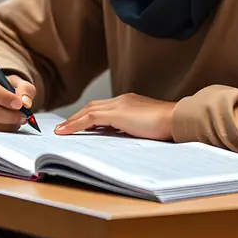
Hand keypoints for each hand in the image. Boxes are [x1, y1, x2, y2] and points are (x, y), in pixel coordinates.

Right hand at [0, 69, 34, 131]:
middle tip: (23, 116)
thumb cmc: (3, 86)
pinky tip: (9, 125)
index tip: (20, 105)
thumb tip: (25, 103)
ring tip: (18, 121)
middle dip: (8, 115)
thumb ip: (25, 89)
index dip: (4, 98)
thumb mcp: (16, 82)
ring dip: (6, 125)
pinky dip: (0, 131)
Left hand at [54, 93, 175, 140]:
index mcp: (129, 102)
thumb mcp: (146, 127)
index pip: (103, 108)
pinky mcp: (117, 113)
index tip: (79, 126)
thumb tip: (123, 137)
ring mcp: (119, 105)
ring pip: (88, 111)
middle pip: (92, 106)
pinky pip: (90, 118)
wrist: (177, 119)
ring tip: (60, 131)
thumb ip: (133, 128)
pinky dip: (75, 125)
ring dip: (72, 121)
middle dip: (76, 117)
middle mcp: (122, 100)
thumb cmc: (168, 126)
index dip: (88, 116)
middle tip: (63, 127)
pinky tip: (66, 132)